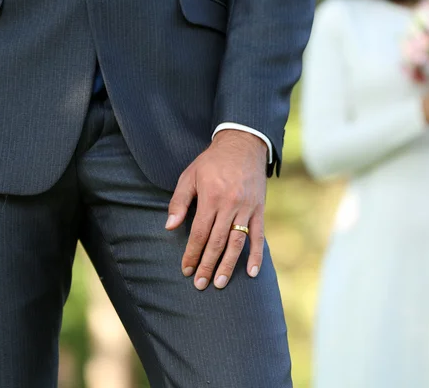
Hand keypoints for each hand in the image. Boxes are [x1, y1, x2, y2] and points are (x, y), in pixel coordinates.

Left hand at [166, 130, 267, 289]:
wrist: (243, 145)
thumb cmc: (212, 161)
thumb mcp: (189, 175)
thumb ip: (179, 201)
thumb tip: (169, 227)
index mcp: (211, 197)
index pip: (199, 233)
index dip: (192, 253)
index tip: (186, 270)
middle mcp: (230, 205)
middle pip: (217, 242)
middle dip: (207, 265)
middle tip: (200, 284)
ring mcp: (247, 208)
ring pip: (237, 243)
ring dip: (228, 265)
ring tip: (220, 283)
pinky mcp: (259, 209)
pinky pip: (258, 236)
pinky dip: (256, 255)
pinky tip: (251, 273)